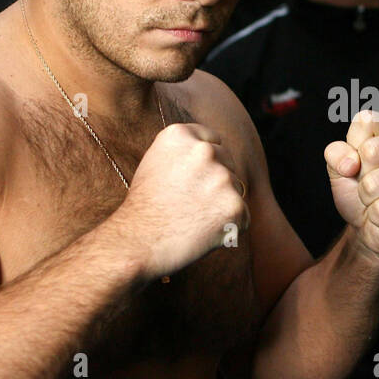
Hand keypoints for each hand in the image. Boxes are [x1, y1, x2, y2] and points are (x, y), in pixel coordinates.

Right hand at [112, 122, 247, 278]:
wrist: (136, 243)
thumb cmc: (144, 209)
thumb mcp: (156, 163)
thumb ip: (185, 152)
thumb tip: (215, 150)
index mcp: (180, 135)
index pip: (212, 141)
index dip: (203, 165)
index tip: (188, 182)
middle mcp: (203, 150)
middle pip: (227, 163)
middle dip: (214, 183)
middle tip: (187, 204)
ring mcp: (221, 177)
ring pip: (235, 190)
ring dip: (221, 205)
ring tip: (191, 219)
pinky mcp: (234, 205)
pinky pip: (242, 216)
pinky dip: (228, 227)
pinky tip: (203, 233)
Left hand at [324, 110, 378, 259]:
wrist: (369, 226)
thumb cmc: (360, 189)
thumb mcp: (339, 165)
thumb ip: (336, 153)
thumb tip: (351, 163)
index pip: (366, 121)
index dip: (353, 146)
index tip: (361, 160)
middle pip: (371, 151)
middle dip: (360, 175)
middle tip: (371, 182)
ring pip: (373, 184)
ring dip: (368, 198)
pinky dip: (377, 216)